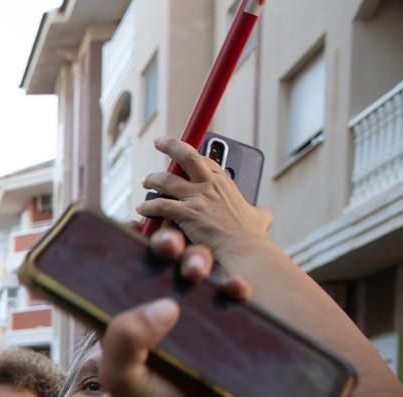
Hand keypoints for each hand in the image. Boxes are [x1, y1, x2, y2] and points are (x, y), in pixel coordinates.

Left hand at [97, 228, 250, 396]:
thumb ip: (124, 342)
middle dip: (174, 245)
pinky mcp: (229, 330)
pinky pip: (233, 299)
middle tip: (174, 252)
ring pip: (201, 273)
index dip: (134, 246)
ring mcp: (196, 320)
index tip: (146, 239)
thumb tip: (165, 305)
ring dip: (203, 258)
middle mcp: (160, 312)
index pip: (127, 269)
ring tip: (201, 271)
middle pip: (167, 263)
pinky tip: (239, 289)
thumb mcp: (124, 380)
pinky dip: (237, 286)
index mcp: (128, 318)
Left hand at [137, 138, 272, 258]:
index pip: (204, 160)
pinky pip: (160, 205)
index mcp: (225, 182)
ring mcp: (197, 197)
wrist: (243, 249)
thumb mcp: (259, 216)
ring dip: (153, 180)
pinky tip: (142, 209)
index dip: (190, 155)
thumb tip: (261, 215)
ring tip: (146, 182)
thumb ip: (256, 211)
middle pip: (186, 156)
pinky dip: (148, 207)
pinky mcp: (187, 213)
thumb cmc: (251, 236)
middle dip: (170, 146)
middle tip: (159, 142)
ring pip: (166, 180)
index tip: (181, 154)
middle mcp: (209, 184)